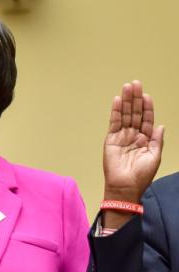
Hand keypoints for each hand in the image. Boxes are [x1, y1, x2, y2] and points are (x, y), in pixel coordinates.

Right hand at [103, 81, 163, 202]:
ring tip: (127, 87)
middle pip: (135, 113)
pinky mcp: (111, 139)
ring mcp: (122, 137)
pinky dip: (116, 111)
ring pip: (125, 115)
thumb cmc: (141, 175)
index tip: (147, 95)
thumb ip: (157, 140)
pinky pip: (114, 123)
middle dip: (136, 99)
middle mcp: (133, 135)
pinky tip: (118, 101)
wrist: (125, 187)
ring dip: (126, 101)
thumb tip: (161, 125)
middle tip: (135, 84)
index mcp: (145, 139)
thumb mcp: (155, 156)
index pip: (147, 119)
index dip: (147, 107)